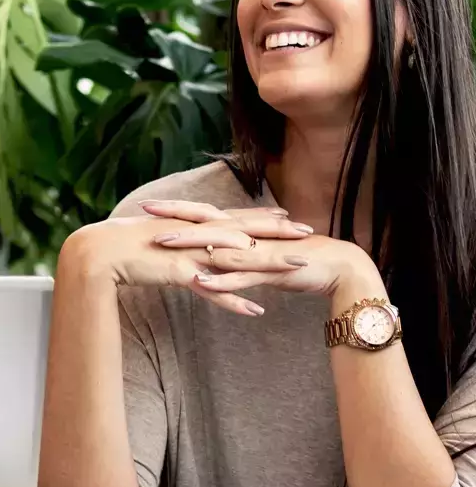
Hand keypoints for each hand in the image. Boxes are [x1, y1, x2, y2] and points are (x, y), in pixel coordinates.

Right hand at [63, 200, 311, 316]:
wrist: (96, 251)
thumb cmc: (119, 246)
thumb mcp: (153, 240)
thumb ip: (172, 241)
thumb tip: (180, 245)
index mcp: (189, 224)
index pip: (232, 218)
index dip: (260, 217)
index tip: (286, 217)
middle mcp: (194, 234)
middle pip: (245, 231)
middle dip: (278, 233)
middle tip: (310, 232)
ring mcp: (189, 252)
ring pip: (238, 257)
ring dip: (269, 262)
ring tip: (298, 266)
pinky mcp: (180, 272)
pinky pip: (213, 289)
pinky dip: (234, 300)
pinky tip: (255, 311)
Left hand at [144, 201, 374, 309]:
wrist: (341, 269)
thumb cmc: (298, 261)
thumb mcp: (260, 255)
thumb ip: (236, 252)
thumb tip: (212, 253)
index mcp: (245, 229)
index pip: (205, 213)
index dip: (177, 208)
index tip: (148, 205)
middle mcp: (250, 235)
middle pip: (206, 221)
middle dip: (175, 216)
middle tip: (144, 211)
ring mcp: (260, 251)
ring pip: (219, 246)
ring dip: (191, 244)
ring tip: (162, 243)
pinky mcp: (273, 270)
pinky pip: (243, 276)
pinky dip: (222, 279)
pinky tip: (200, 281)